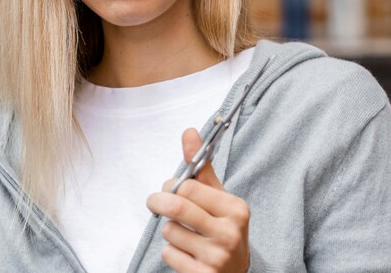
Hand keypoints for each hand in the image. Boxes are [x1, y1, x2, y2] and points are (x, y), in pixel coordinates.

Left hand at [146, 128, 249, 272]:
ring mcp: (218, 257)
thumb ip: (201, 167)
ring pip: (170, 232)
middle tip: (154, 203)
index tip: (169, 188)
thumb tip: (189, 132)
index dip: (171, 186)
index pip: (189, 187)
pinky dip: (170, 253)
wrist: (234, 272)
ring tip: (183, 234)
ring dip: (168, 231)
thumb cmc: (221, 228)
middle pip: (176, 208)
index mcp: (235, 208)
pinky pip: (169, 255)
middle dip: (158, 202)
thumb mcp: (217, 197)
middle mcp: (230, 233)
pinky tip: (186, 254)